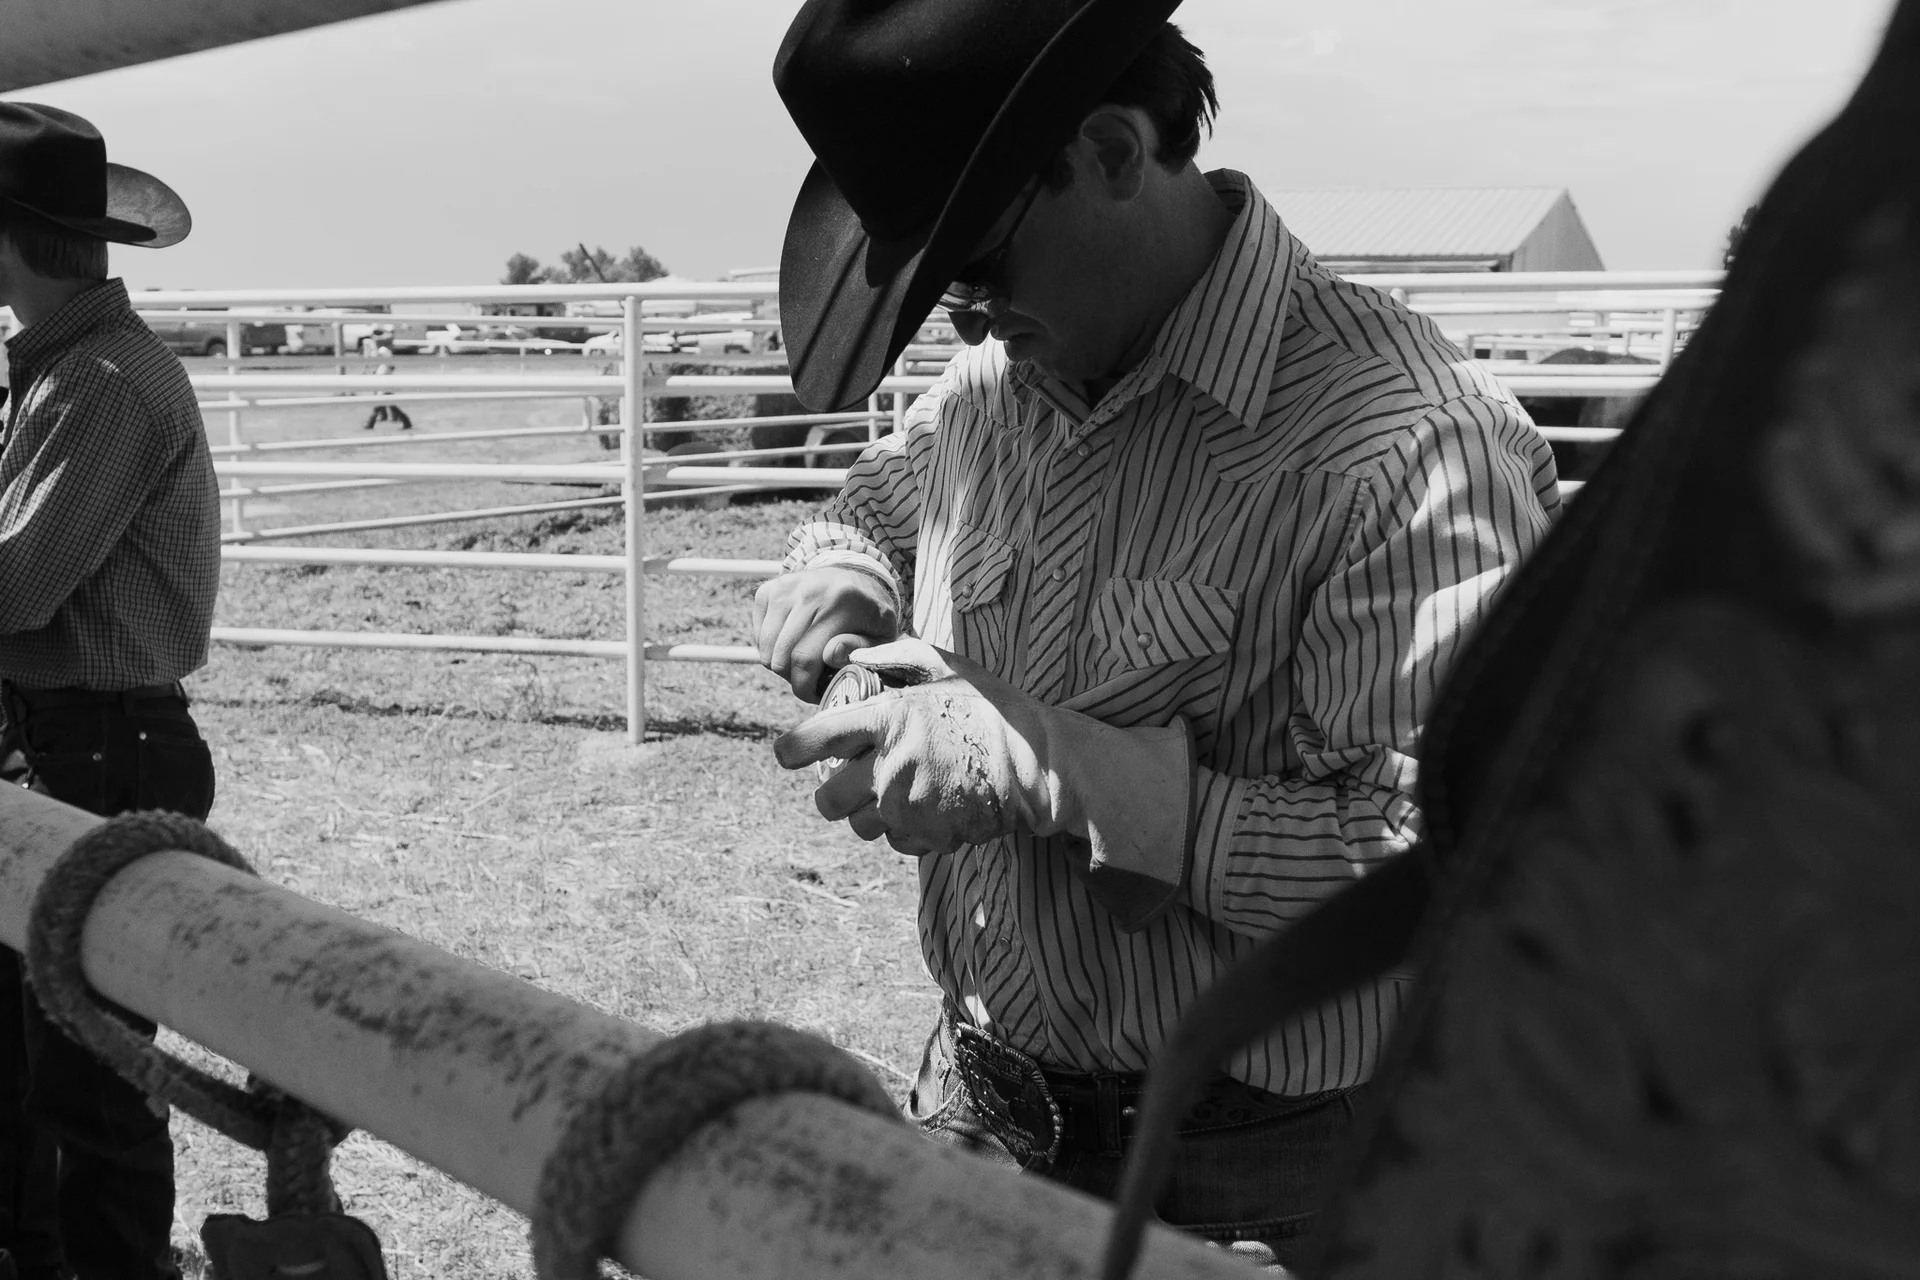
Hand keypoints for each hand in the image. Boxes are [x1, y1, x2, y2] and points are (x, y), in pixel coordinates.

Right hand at [752, 565, 899, 701]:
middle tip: (811, 678)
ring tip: (804, 661)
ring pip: (766, 649)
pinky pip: (758, 635)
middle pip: (780, 657)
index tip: (815, 694)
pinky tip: (793, 643)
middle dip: (793, 679)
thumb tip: (831, 654)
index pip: (805, 658)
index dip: (805, 687)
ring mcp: (785, 587)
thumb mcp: (881, 634)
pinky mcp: (769, 590)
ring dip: (780, 665)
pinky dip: (771, 648)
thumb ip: (860, 649)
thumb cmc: (868, 615)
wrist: (853, 577)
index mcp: (841, 602)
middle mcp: (809, 590)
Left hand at [773, 639, 1062, 855]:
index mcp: (888, 718)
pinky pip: (896, 842)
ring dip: (868, 813)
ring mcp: (909, 806)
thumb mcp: (945, 664)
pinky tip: (923, 808)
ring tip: (892, 793)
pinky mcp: (929, 835)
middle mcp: (890, 765)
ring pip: (860, 825)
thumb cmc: (991, 706)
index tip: (792, 754)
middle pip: (827, 800)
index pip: (813, 741)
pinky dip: (904, 829)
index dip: (793, 751)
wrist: (1038, 761)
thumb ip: (891, 654)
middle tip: (847, 782)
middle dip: (831, 793)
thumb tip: (844, 656)